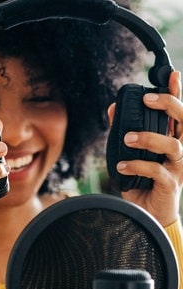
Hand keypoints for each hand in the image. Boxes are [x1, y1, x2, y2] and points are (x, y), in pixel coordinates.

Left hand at [108, 71, 182, 225]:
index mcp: (172, 139)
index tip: (173, 75)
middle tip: (146, 99)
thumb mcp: (130, 153)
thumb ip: (123, 131)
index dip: (177, 93)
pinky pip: (157, 171)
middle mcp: (180, 150)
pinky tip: (121, 166)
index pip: (178, 113)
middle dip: (169, 105)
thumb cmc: (141, 181)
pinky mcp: (171, 184)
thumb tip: (112, 108)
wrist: (148, 214)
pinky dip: (137, 166)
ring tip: (127, 138)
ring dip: (150, 138)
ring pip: (174, 145)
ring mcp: (178, 167)